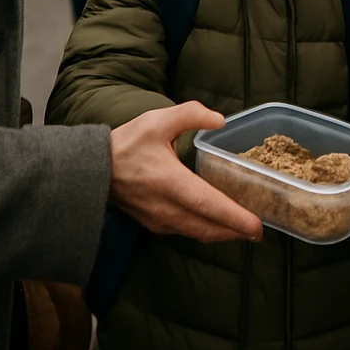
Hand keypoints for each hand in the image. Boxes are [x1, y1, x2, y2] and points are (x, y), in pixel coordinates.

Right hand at [109, 101, 262, 243]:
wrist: (90, 170)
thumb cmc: (126, 144)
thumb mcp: (158, 120)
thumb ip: (191, 114)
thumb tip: (220, 120)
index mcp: (170, 182)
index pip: (208, 204)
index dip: (234, 217)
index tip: (256, 226)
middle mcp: (166, 207)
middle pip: (207, 226)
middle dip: (235, 231)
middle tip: (259, 231)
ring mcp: (158, 219)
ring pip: (196, 232)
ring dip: (220, 234)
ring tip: (242, 230)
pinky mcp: (152, 223)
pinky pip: (184, 231)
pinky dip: (204, 231)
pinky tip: (214, 225)